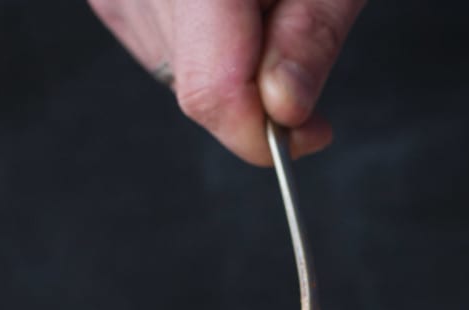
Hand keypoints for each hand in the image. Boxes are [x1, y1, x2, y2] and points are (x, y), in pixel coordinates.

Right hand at [87, 0, 365, 164]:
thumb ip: (309, 33)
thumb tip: (286, 112)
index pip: (212, 91)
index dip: (263, 131)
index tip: (309, 129)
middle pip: (197, 84)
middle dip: (256, 84)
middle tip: (292, 19)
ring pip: (178, 71)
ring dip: (231, 57)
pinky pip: (159, 43)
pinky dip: (201, 35)